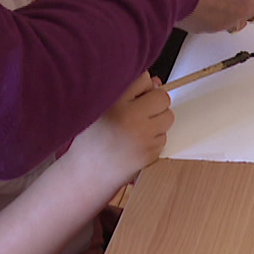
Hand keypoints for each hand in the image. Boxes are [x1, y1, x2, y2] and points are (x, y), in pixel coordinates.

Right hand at [65, 72, 171, 186]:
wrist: (85, 174)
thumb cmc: (91, 141)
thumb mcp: (99, 108)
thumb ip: (128, 92)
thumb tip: (156, 83)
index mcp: (114, 102)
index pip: (143, 79)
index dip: (142, 87)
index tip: (134, 96)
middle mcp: (130, 118)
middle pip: (162, 97)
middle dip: (156, 102)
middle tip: (140, 112)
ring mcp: (142, 137)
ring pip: (168, 118)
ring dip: (157, 121)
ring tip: (136, 129)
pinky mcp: (149, 154)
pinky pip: (163, 138)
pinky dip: (154, 139)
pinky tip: (136, 144)